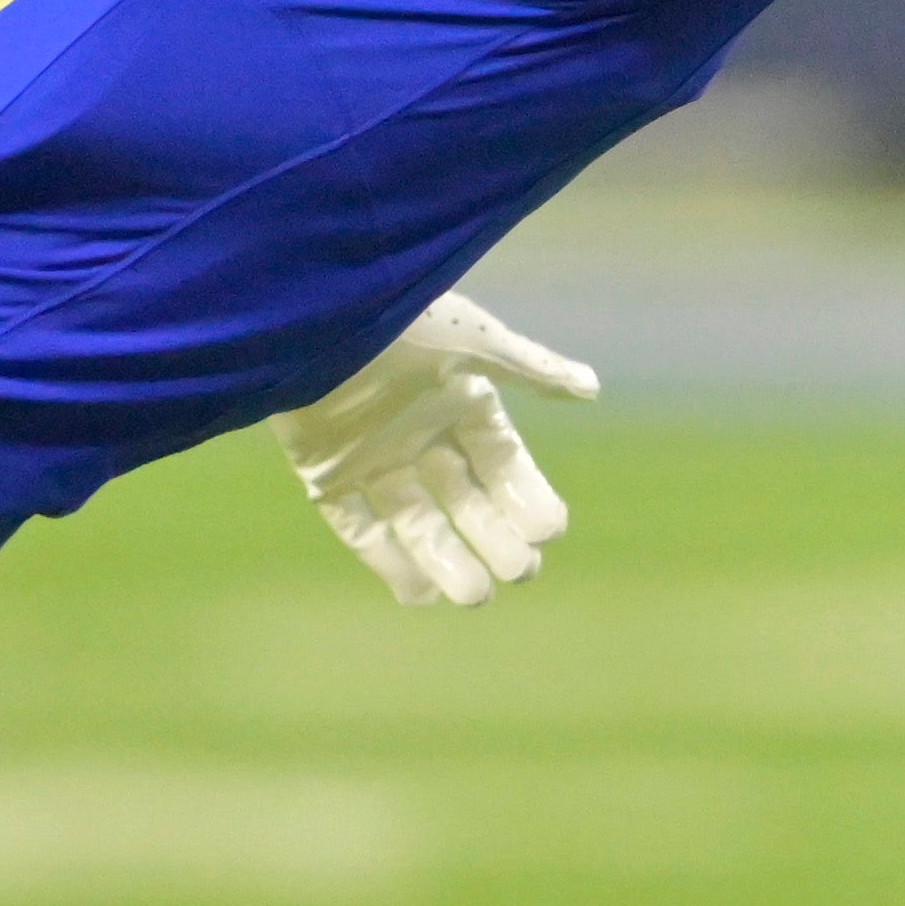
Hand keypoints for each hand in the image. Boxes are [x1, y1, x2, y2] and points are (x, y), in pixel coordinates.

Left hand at [275, 293, 599, 606]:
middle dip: (492, 536)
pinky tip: (419, 594)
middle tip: (520, 573)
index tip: (547, 532)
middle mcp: (416, 433)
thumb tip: (593, 388)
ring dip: (444, 558)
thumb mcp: (473, 341)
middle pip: (462, 498)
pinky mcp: (325, 473)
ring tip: (474, 595)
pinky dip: (385, 559)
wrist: (311, 310)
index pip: (500, 461)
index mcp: (456, 400)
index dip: (525, 495)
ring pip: (415, 520)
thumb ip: (530, 368)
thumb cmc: (399, 318)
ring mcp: (370, 456)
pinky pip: (358, 526)